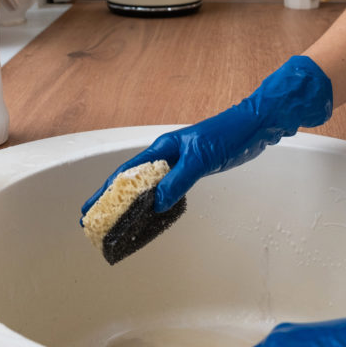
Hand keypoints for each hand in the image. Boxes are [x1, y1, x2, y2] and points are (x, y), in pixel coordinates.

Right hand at [81, 55, 332, 215]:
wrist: (256, 124)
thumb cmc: (229, 134)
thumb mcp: (201, 159)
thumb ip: (177, 181)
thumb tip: (157, 203)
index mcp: (162, 149)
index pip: (125, 174)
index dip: (105, 192)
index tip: (89, 209)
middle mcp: (166, 156)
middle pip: (131, 182)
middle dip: (112, 201)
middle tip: (95, 220)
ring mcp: (179, 163)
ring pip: (148, 187)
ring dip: (132, 204)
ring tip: (118, 222)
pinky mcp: (193, 170)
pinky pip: (166, 189)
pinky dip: (155, 202)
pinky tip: (152, 213)